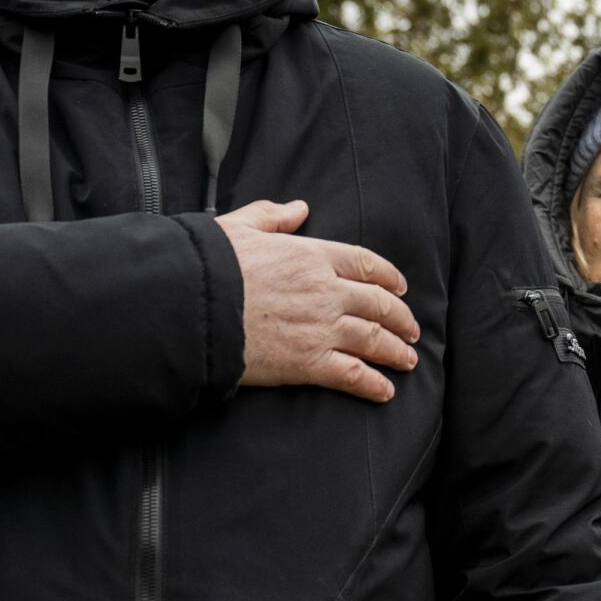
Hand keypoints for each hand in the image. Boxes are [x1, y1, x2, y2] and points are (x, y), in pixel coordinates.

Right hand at [216, 199, 419, 403]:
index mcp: (311, 256)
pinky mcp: (308, 362)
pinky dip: (373, 384)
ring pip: (373, 340)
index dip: (389, 277)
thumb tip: (299, 208)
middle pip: (378, 304)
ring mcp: (320, 327)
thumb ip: (272, 216)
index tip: (400, 288)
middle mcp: (325, 291)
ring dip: (396, 352)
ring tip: (408, 360)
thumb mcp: (238, 227)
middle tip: (411, 330)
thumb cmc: (207, 266)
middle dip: (400, 319)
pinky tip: (385, 392)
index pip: (364, 264)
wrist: (189, 307)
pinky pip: (353, 374)